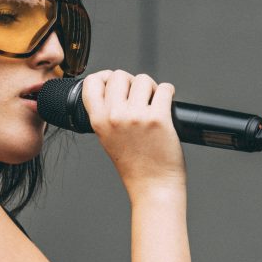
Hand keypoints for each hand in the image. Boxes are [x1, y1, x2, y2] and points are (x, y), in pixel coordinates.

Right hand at [79, 69, 186, 194]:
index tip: (114, 81)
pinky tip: (167, 103)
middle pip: (120, 76)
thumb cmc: (134, 165)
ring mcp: (136, 116)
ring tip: (154, 102)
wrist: (152, 186)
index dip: (105, 77)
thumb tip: (116, 88)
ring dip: (151, 88)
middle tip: (139, 96)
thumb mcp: (107, 138)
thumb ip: (106, 114)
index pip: (92, 82)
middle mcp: (115, 116)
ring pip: (143, 79)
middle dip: (132, 82)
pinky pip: (165, 89)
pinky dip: (168, 92)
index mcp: (98, 121)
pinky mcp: (158, 118)